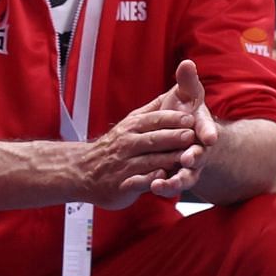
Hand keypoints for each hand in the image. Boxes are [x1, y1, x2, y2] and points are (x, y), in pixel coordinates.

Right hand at [77, 92, 198, 210]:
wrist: (83, 171)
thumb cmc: (114, 147)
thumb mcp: (129, 123)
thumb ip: (153, 111)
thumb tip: (174, 90)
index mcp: (132, 126)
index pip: (155, 119)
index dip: (173, 119)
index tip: (191, 118)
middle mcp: (127, 144)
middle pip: (154, 138)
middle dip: (173, 137)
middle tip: (191, 136)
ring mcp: (125, 165)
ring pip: (149, 160)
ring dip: (168, 159)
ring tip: (186, 158)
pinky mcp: (123, 185)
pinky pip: (138, 182)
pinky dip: (150, 179)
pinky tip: (161, 177)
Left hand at [145, 60, 219, 198]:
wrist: (185, 137)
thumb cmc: (187, 114)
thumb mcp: (188, 96)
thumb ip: (188, 82)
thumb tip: (186, 62)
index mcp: (202, 128)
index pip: (208, 129)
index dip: (208, 132)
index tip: (208, 137)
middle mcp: (198, 149)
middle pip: (199, 155)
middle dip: (194, 157)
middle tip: (188, 158)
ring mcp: (188, 166)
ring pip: (186, 175)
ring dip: (177, 180)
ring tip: (162, 184)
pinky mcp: (175, 176)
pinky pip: (170, 184)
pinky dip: (162, 186)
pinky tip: (151, 188)